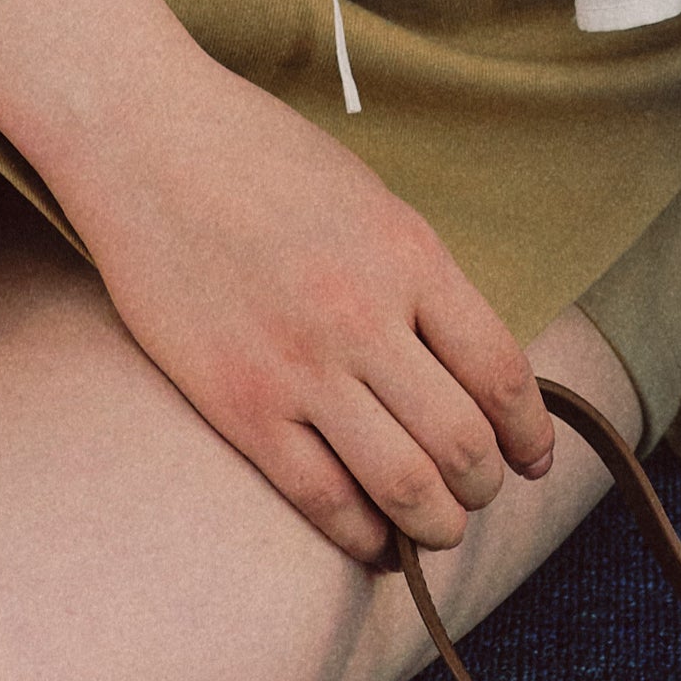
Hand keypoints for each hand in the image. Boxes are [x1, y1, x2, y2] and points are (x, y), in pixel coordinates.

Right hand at [49, 50, 555, 568]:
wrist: (147, 140)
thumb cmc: (261, 158)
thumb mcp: (368, 199)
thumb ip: (418, 278)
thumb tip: (467, 366)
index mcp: (409, 255)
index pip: (501, 373)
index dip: (529, 433)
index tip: (533, 458)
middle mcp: (365, 315)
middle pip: (462, 443)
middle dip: (484, 487)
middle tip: (478, 494)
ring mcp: (300, 366)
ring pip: (402, 486)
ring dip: (434, 524)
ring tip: (434, 527)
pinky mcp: (239, 404)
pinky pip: (320, 498)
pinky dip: (360, 536)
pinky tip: (372, 540)